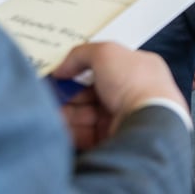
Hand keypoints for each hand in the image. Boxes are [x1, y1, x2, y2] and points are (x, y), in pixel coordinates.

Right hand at [51, 42, 187, 149]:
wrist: (147, 123)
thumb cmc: (134, 83)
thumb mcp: (106, 53)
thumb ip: (80, 54)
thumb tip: (61, 69)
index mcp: (139, 70)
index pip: (105, 68)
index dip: (80, 70)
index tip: (59, 74)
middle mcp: (133, 94)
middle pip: (92, 93)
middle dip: (68, 93)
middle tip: (48, 94)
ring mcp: (124, 118)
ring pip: (85, 114)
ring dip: (64, 112)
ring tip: (48, 110)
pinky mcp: (113, 140)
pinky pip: (85, 134)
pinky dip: (69, 129)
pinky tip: (55, 125)